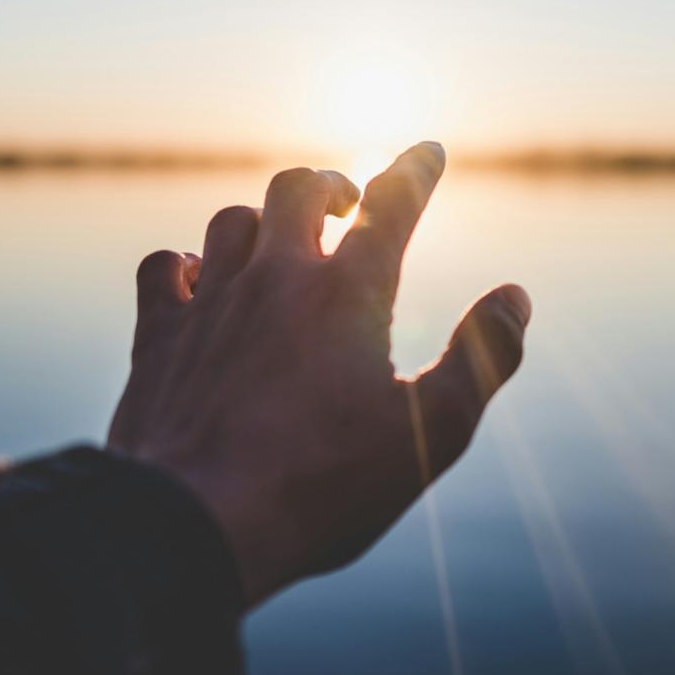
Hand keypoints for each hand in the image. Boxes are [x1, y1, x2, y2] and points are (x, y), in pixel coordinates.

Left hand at [106, 142, 530, 607]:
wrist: (196, 523)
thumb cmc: (324, 487)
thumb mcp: (431, 435)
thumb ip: (482, 359)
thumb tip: (515, 297)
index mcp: (349, 294)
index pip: (391, 204)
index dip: (414, 170)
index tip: (428, 151)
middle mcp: (276, 279)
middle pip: (299, 188)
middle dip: (330, 185)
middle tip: (346, 203)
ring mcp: (211, 303)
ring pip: (231, 220)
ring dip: (262, 220)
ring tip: (279, 242)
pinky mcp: (159, 337)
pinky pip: (165, 267)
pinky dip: (186, 262)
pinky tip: (198, 280)